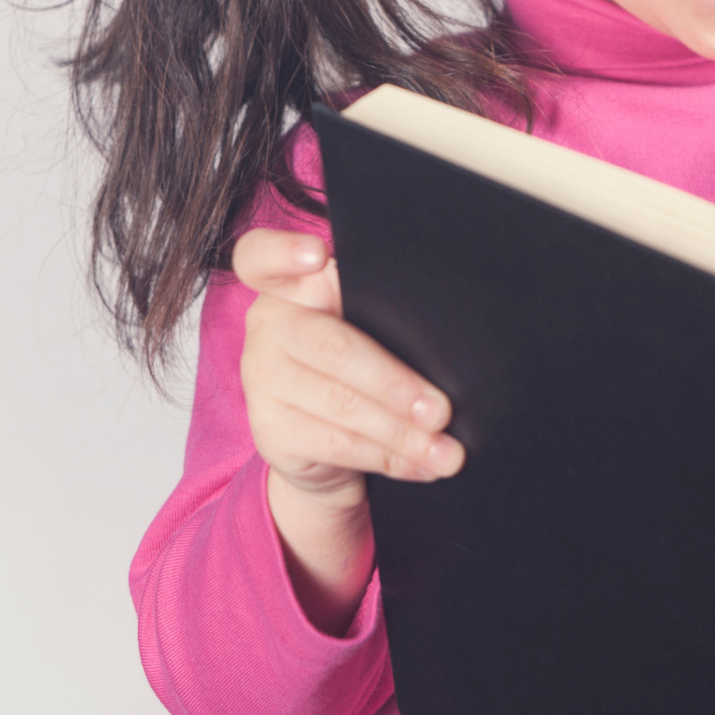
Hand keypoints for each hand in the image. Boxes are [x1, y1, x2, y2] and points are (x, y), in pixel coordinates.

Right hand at [236, 228, 463, 511]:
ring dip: (402, 433)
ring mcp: (262, 379)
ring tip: (447, 451)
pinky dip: (389, 457)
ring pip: (342, 405)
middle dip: (396, 384)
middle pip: (335, 348)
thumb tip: (453, 332)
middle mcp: (268, 326)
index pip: (261, 256)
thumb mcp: (367, 323)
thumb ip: (383, 308)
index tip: (319, 255)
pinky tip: (423, 463)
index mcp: (291, 284)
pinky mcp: (270, 430)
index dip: (286, 251)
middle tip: (442, 411)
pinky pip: (338, 444)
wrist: (323, 441)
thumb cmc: (359, 363)